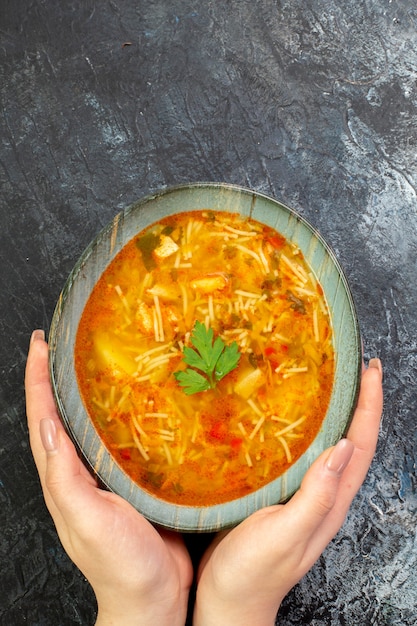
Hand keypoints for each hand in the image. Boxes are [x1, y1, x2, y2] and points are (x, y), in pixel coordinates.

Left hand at [25, 330, 192, 625]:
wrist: (153, 595)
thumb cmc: (121, 564)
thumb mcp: (88, 519)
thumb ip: (65, 477)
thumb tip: (47, 425)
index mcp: (62, 478)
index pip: (42, 417)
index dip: (37, 379)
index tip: (41, 344)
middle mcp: (77, 471)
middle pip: (59, 413)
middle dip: (56, 376)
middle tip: (63, 341)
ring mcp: (103, 475)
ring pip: (87, 423)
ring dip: (83, 390)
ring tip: (94, 359)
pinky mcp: (131, 478)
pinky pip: (118, 437)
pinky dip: (118, 413)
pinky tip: (135, 400)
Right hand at [194, 358, 382, 625]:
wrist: (228, 601)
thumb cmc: (251, 572)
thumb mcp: (284, 533)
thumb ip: (315, 495)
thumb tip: (342, 447)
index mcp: (331, 502)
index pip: (360, 444)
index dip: (369, 406)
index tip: (371, 370)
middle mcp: (326, 496)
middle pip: (354, 441)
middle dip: (363, 402)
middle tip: (359, 366)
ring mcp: (306, 497)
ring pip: (334, 446)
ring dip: (342, 413)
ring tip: (335, 382)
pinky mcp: (285, 496)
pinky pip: (308, 455)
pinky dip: (313, 429)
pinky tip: (297, 419)